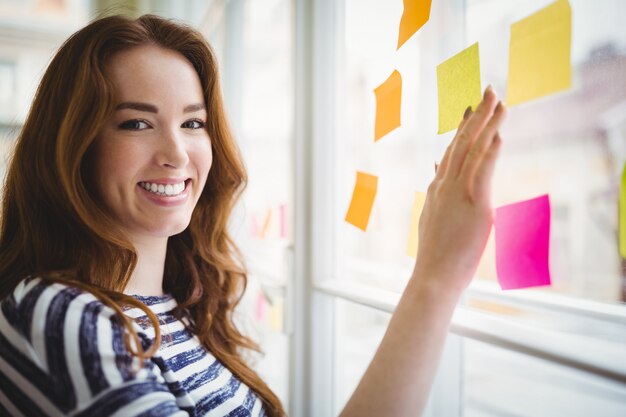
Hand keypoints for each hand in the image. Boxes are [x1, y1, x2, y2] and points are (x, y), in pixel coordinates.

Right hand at [413, 86, 505, 294]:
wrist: (432, 276)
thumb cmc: (436, 254)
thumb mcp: (433, 218)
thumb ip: (438, 194)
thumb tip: (437, 172)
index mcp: (437, 188)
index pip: (452, 151)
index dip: (463, 127)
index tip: (471, 109)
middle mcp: (445, 185)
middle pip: (461, 141)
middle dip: (475, 115)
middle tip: (488, 91)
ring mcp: (457, 192)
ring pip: (472, 149)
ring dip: (486, 122)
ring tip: (498, 100)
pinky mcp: (474, 204)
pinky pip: (482, 169)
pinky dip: (490, 149)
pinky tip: (499, 133)